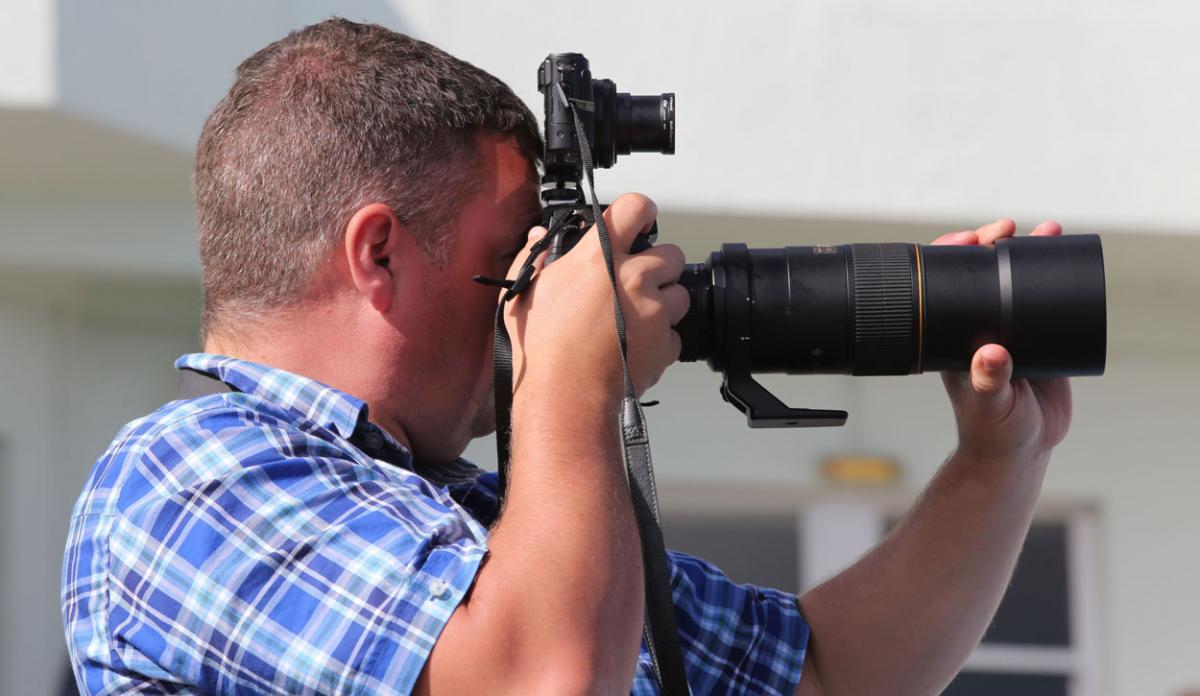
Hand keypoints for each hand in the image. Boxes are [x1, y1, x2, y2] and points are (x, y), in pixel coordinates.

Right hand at [503, 193, 688, 403]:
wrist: (565, 395)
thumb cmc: (542, 347)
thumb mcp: (524, 292)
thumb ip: (535, 256)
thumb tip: (540, 235)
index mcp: (600, 257)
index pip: (636, 207)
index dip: (639, 212)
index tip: (637, 222)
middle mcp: (634, 278)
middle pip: (671, 253)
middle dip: (657, 266)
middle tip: (634, 283)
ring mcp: (655, 312)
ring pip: (679, 294)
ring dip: (663, 302)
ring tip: (634, 319)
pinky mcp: (666, 344)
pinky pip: (675, 334)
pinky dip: (661, 340)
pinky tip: (635, 346)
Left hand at [934, 219, 1072, 466]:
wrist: (1021, 450)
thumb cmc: (994, 429)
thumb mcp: (989, 404)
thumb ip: (988, 382)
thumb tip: (991, 354)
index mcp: (954, 334)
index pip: (948, 285)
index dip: (956, 256)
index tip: (972, 238)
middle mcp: (978, 327)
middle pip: (981, 274)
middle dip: (994, 244)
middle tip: (1010, 227)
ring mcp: (1009, 330)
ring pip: (1015, 282)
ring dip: (1029, 253)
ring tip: (1048, 229)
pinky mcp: (1039, 340)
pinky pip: (1046, 301)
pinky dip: (1056, 277)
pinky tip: (1067, 256)